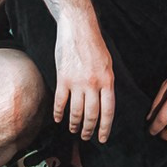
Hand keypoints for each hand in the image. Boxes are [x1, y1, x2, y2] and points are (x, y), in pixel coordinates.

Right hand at [52, 20, 116, 141]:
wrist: (78, 28)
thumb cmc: (94, 44)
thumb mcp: (108, 64)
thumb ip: (106, 82)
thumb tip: (105, 101)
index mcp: (107, 80)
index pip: (108, 111)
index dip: (105, 127)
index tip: (102, 138)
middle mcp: (93, 84)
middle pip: (92, 115)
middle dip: (89, 130)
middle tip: (86, 137)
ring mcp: (77, 82)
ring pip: (76, 111)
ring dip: (74, 124)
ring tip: (74, 130)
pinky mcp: (62, 79)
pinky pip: (60, 102)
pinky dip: (58, 113)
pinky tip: (58, 119)